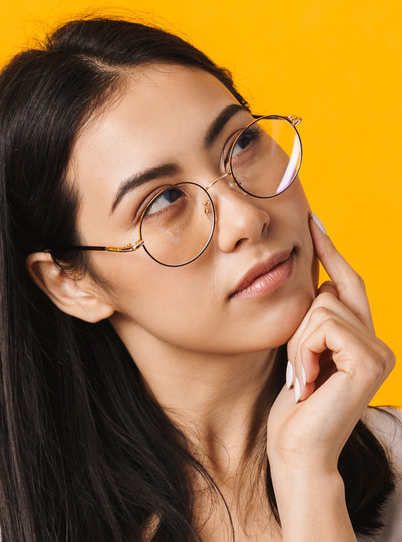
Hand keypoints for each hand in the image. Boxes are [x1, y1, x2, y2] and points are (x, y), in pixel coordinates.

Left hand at [268, 214, 393, 471]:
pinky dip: (305, 351)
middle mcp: (377, 342)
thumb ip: (311, 321)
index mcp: (362, 339)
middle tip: (299, 368)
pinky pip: (323, 326)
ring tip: (303, 378)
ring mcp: (378, 352)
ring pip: (322, 307)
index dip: (329, 250)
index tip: (312, 219)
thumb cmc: (291, 408)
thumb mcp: (299, 353)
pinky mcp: (369, 361)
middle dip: (302, 320)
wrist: (296, 450)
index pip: (346, 282)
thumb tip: (314, 279)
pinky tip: (308, 382)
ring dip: (298, 343)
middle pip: (332, 289)